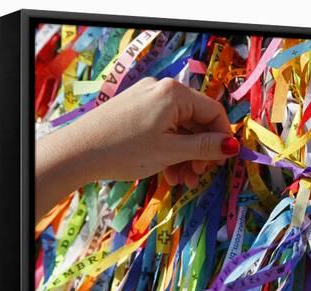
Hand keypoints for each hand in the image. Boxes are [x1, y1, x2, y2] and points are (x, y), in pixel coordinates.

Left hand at [36, 77, 238, 218]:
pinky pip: (161, 128)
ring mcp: (145, 99)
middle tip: (197, 177)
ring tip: (180, 181)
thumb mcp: (170, 151)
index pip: (213, 112)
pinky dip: (168, 149)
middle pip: (195, 121)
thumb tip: (233, 146)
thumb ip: (204, 148)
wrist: (77, 152)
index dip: (222, 138)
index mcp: (175, 93)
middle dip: (199, 152)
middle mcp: (161, 90)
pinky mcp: (133, 110)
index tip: (221, 163)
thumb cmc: (125, 151)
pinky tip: (166, 172)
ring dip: (184, 155)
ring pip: (178, 128)